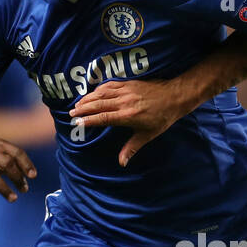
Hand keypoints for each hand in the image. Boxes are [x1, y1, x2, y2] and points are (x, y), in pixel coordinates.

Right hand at [0, 139, 36, 200]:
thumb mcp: (2, 152)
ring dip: (4, 189)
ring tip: (13, 198)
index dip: (26, 164)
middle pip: (7, 164)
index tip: (33, 176)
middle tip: (25, 190)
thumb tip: (31, 175)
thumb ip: (15, 161)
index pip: (16, 153)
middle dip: (17, 178)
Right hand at [69, 79, 188, 165]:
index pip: (103, 118)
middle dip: (83, 108)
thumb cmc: (163, 118)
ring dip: (88, 98)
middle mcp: (124, 102)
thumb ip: (132, 147)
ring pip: (101, 93)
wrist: (175, 97)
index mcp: (128, 116)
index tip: (77, 123)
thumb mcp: (148, 135)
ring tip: (77, 104)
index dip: (88, 120)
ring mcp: (126, 91)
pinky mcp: (128, 83)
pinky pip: (109, 85)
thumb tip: (121, 163)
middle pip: (98, 104)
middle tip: (71, 113)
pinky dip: (98, 89)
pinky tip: (93, 93)